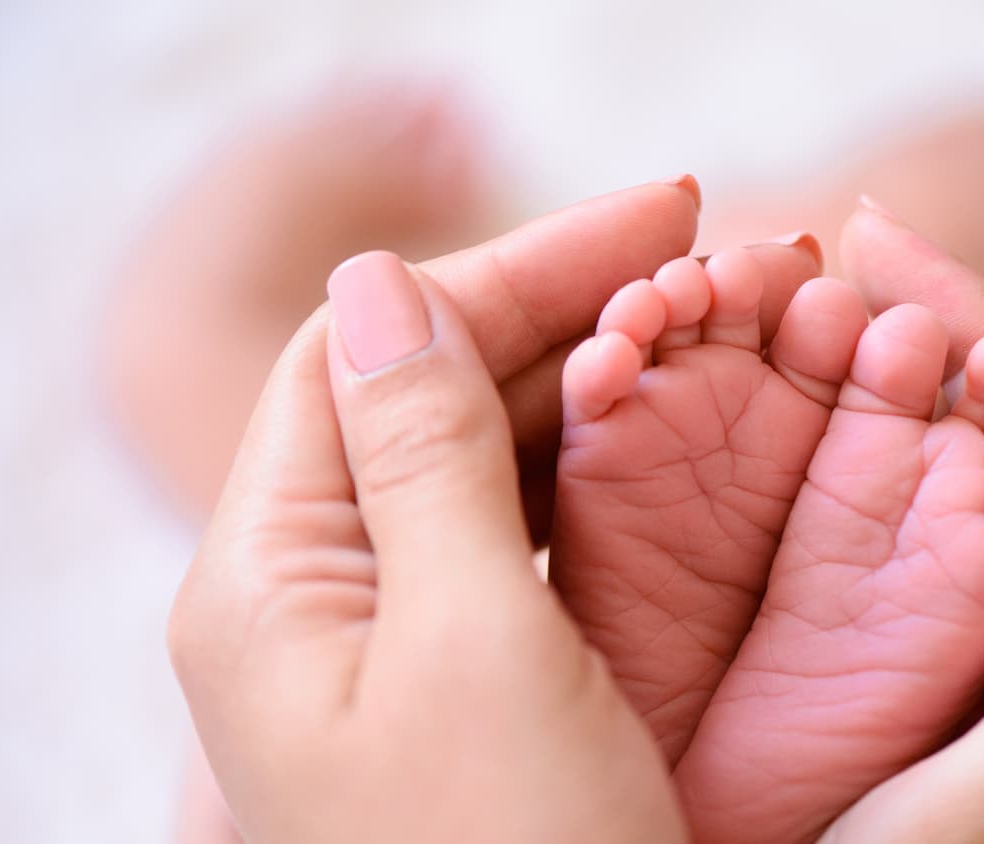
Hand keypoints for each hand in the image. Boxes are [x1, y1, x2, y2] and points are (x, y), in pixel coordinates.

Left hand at [168, 180, 822, 841]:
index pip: (371, 352)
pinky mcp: (465, 681)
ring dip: (586, 380)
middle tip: (710, 255)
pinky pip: (517, 538)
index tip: (662, 216)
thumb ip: (423, 458)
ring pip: (479, 459)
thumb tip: (377, 284)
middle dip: (563, 306)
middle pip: (426, 393)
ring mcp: (391, 642)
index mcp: (272, 579)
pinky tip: (670, 435)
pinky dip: (594, 472)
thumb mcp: (472, 647)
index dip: (513, 265)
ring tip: (710, 325)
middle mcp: (315, 598)